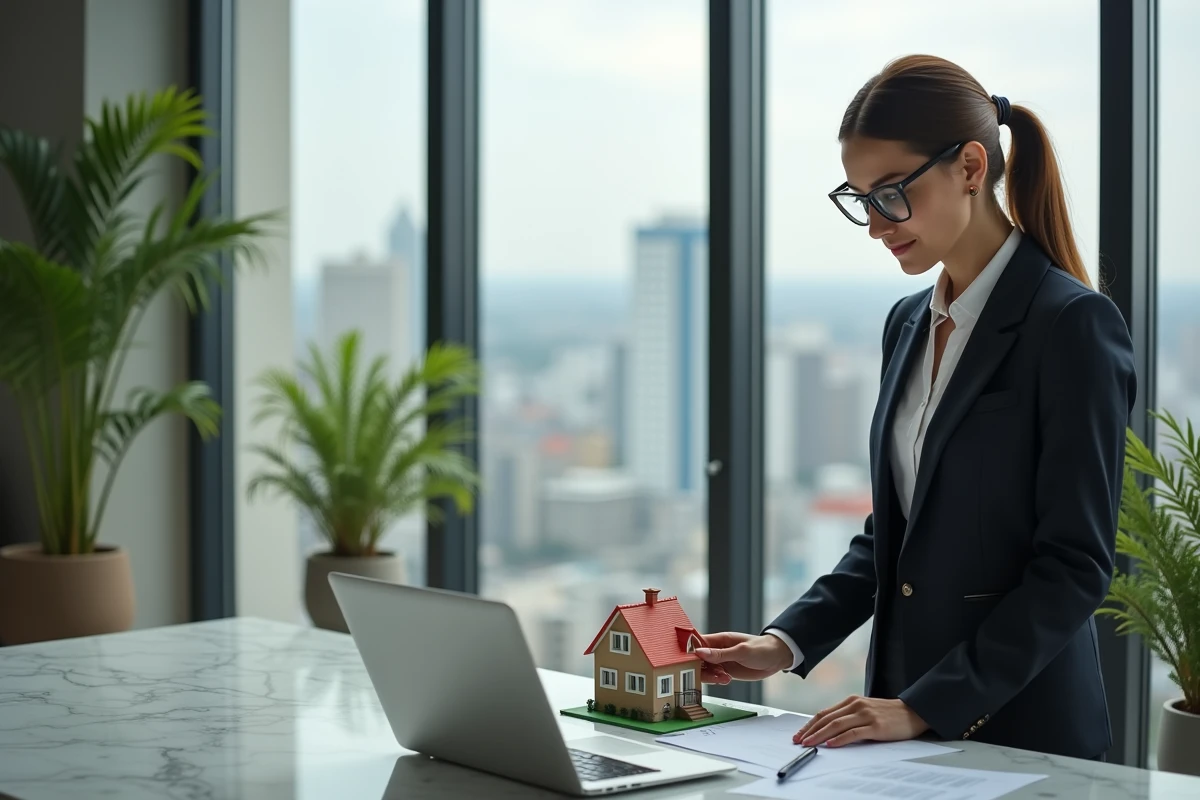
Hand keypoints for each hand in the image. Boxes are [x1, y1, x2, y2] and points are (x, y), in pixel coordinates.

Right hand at [693, 631, 793, 682]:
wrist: (777, 658)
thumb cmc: (761, 648)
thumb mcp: (741, 651)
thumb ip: (720, 654)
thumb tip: (699, 652)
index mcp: (719, 640)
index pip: (697, 643)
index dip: (689, 651)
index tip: (686, 661)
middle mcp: (717, 650)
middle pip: (698, 660)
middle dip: (701, 668)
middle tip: (711, 674)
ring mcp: (721, 662)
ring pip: (705, 670)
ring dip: (711, 676)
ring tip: (724, 678)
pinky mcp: (726, 671)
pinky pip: (714, 677)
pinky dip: (717, 680)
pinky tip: (726, 680)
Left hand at [794, 695, 928, 747]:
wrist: (913, 712)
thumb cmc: (887, 714)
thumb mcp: (864, 710)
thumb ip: (848, 716)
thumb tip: (827, 730)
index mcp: (851, 701)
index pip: (824, 713)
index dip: (809, 724)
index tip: (799, 734)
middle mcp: (856, 705)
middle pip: (827, 719)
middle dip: (810, 731)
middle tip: (799, 741)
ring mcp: (866, 715)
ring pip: (837, 725)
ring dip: (820, 735)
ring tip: (809, 743)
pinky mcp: (876, 726)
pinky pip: (854, 733)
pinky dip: (840, 738)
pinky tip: (831, 744)